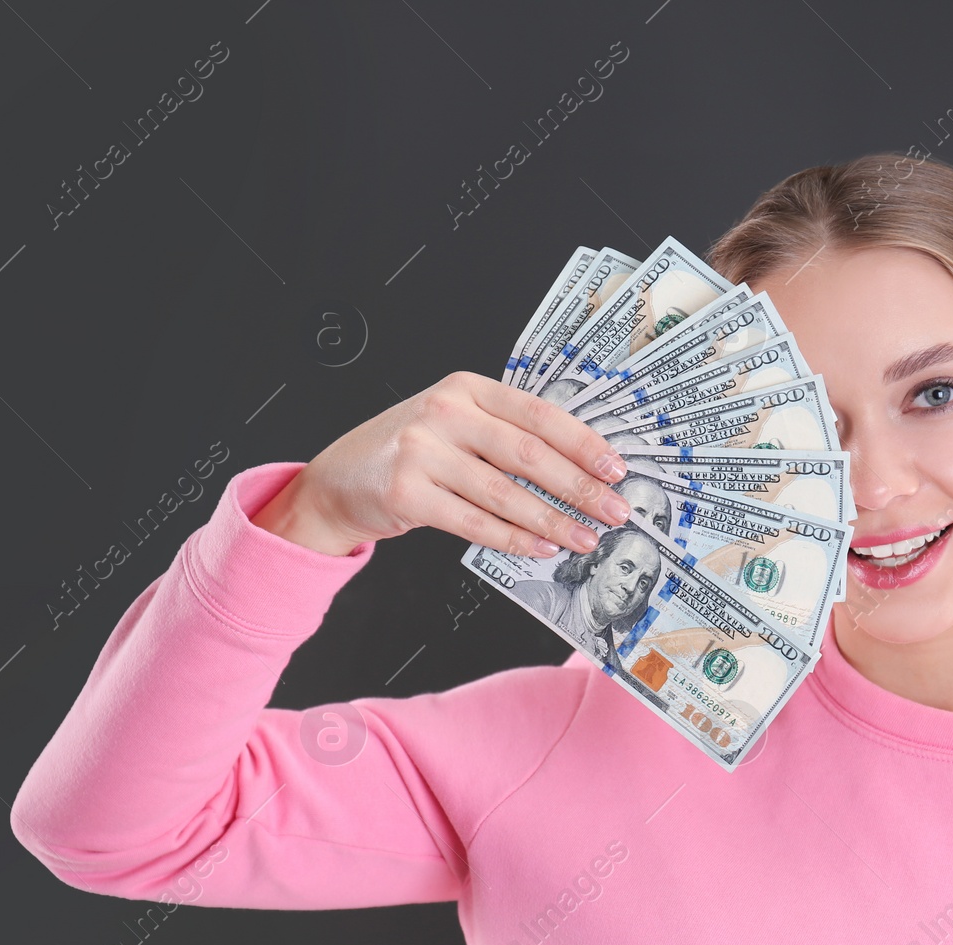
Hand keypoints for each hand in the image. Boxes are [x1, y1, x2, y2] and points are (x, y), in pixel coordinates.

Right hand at [251, 371, 632, 557]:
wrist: (337, 480)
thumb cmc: (406, 452)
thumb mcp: (454, 424)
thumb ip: (504, 434)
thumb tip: (577, 468)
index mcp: (467, 390)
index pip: (539, 414)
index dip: (583, 443)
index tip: (615, 468)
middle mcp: (445, 413)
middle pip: (528, 453)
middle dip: (578, 487)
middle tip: (612, 510)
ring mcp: (423, 452)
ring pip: (504, 492)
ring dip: (552, 519)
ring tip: (583, 537)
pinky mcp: (407, 492)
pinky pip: (474, 522)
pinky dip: (513, 538)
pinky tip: (540, 547)